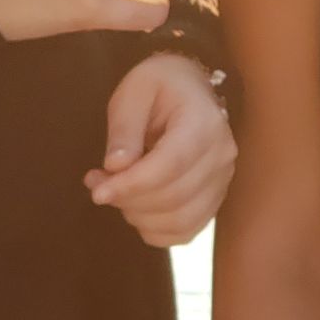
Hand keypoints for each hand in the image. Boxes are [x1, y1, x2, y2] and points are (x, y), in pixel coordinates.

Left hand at [88, 54, 236, 246]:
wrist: (189, 91)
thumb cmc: (159, 86)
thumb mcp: (133, 92)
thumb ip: (124, 129)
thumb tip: (116, 167)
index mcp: (204, 122)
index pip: (170, 165)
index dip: (132, 185)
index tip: (97, 191)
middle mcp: (221, 155)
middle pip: (174, 196)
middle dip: (127, 199)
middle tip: (97, 185)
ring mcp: (222, 181)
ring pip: (179, 220)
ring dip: (138, 216)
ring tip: (115, 192)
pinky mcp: (214, 200)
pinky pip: (184, 232)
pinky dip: (154, 230)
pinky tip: (135, 208)